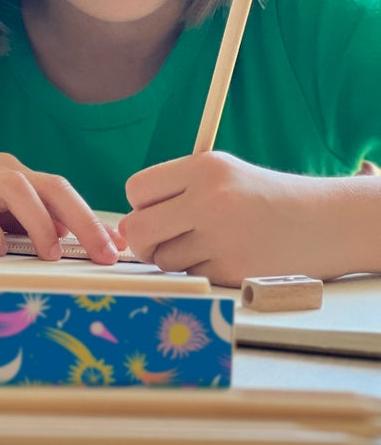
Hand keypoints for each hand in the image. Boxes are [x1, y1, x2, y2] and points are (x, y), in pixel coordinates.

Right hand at [0, 146, 120, 263]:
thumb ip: (13, 219)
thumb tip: (58, 242)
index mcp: (9, 174)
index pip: (63, 192)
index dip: (93, 219)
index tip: (118, 250)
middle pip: (53, 187)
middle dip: (85, 221)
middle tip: (106, 256)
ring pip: (19, 189)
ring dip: (41, 222)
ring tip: (52, 254)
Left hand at [121, 151, 346, 285]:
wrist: (324, 222)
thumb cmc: (262, 198)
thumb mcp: (222, 174)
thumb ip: (173, 193)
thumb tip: (121, 229)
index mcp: (204, 168)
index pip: (136, 189)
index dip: (140, 205)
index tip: (157, 211)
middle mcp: (210, 200)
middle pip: (137, 229)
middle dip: (143, 240)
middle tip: (162, 240)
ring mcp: (221, 237)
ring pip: (162, 258)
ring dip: (176, 257)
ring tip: (209, 243)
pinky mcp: (232, 270)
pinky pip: (190, 275)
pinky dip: (202, 270)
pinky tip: (228, 256)